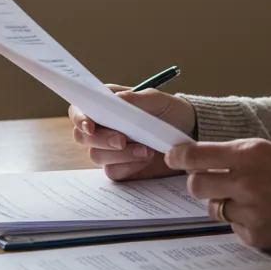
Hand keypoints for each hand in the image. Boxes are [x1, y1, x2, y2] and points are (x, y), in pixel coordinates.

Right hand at [68, 84, 197, 180]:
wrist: (190, 134)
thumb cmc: (171, 111)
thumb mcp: (157, 100)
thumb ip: (134, 98)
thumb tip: (113, 100)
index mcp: (107, 104)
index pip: (80, 110)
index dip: (79, 117)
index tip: (90, 125)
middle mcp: (103, 127)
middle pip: (82, 136)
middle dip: (101, 139)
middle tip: (122, 140)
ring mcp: (110, 149)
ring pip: (97, 156)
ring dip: (121, 154)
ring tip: (146, 149)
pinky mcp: (120, 167)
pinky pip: (113, 171)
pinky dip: (129, 166)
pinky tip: (146, 158)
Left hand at [164, 139, 270, 250]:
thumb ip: (239, 156)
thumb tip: (204, 160)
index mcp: (250, 154)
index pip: (197, 155)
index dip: (179, 157)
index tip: (172, 156)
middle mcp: (246, 182)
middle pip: (196, 185)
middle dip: (200, 182)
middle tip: (212, 181)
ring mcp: (251, 212)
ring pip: (214, 208)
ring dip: (226, 203)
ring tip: (254, 199)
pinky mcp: (257, 236)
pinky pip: (234, 228)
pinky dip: (244, 222)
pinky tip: (267, 215)